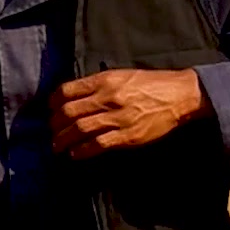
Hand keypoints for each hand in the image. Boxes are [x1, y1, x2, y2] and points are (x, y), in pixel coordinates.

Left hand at [49, 67, 208, 159]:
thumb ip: (99, 84)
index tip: (50, 110)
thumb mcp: (122, 75)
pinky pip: (98, 145)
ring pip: (80, 129)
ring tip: (56, 145)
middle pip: (69, 112)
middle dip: (55, 124)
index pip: (68, 91)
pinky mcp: (128, 135)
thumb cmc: (151, 84)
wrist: (179, 95)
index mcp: (105, 80)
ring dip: (63, 139)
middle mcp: (108, 97)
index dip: (53, 102)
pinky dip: (82, 151)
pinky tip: (75, 154)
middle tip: (51, 130)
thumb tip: (74, 96)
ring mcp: (118, 117)